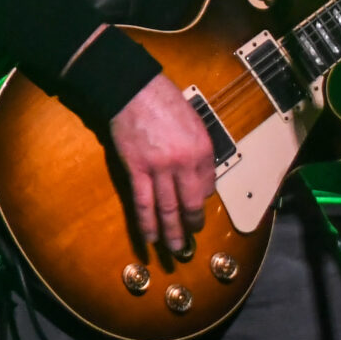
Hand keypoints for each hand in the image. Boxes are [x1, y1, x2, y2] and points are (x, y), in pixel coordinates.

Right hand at [106, 76, 214, 256]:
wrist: (132, 89)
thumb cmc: (163, 100)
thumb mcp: (193, 122)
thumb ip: (198, 151)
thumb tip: (196, 179)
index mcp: (203, 150)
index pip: (207, 187)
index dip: (201, 201)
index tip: (195, 208)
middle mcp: (185, 163)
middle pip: (190, 204)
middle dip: (190, 226)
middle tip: (189, 242)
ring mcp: (160, 168)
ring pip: (167, 209)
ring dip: (171, 233)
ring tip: (174, 250)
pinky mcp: (136, 169)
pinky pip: (143, 202)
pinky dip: (146, 222)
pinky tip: (149, 237)